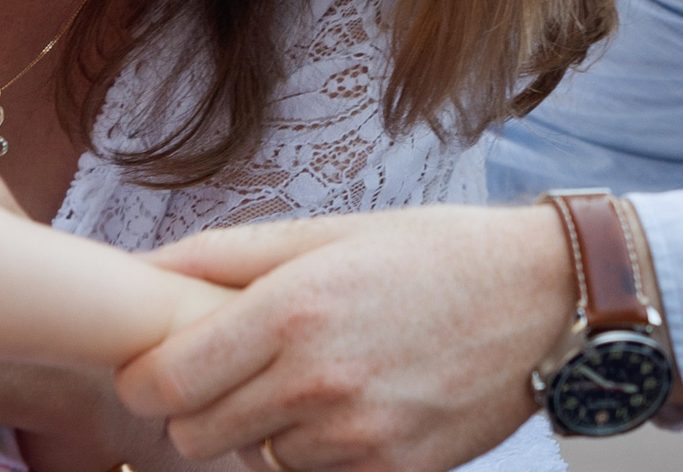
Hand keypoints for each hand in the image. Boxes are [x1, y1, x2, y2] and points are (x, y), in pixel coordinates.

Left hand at [115, 205, 575, 471]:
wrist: (542, 299)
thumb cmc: (431, 255)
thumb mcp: (327, 232)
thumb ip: (223, 256)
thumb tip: (140, 273)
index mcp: (290, 310)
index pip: (164, 383)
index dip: (146, 380)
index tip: (158, 366)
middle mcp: (316, 380)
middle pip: (194, 436)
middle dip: (197, 409)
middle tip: (232, 374)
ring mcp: (356, 437)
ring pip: (252, 463)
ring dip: (261, 433)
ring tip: (307, 384)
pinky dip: (316, 456)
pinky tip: (349, 411)